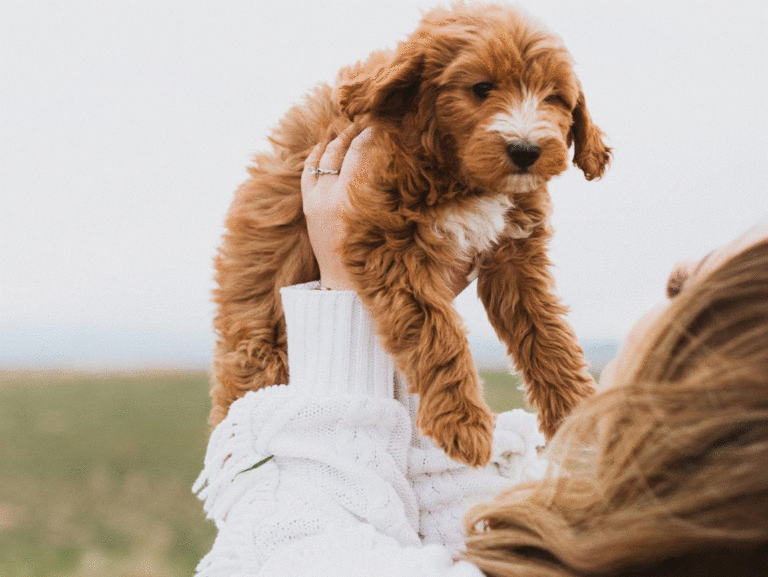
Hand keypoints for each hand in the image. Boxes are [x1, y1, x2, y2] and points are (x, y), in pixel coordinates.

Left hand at [301, 126, 473, 297]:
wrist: (348, 306)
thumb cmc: (396, 284)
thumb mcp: (431, 260)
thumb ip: (463, 240)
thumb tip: (497, 209)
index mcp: (364, 207)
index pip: (376, 151)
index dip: (394, 132)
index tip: (412, 121)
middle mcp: (337, 198)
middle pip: (352, 143)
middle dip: (373, 126)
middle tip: (393, 115)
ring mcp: (319, 200)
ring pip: (331, 148)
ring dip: (350, 132)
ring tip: (371, 122)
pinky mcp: (309, 204)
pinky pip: (313, 162)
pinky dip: (327, 147)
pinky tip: (343, 138)